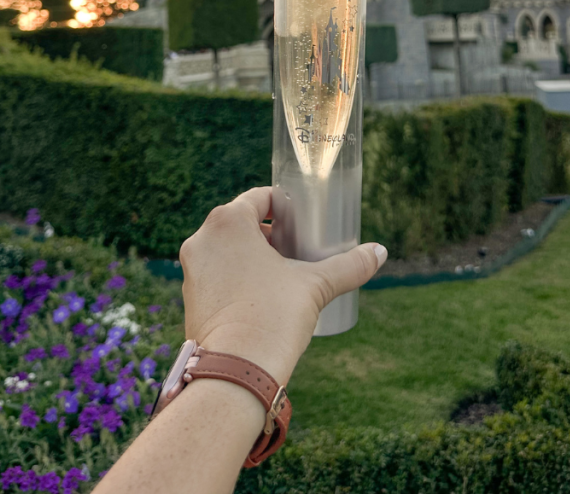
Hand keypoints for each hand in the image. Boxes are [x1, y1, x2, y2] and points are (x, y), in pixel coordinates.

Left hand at [180, 187, 386, 384]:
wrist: (235, 373)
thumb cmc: (273, 317)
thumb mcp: (315, 285)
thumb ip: (349, 265)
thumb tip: (380, 252)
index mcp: (227, 222)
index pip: (259, 197)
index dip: (284, 207)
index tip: (302, 222)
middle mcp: (202, 238)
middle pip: (241, 223)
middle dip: (269, 233)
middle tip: (296, 249)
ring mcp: (191, 269)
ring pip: (226, 249)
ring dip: (252, 255)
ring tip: (281, 274)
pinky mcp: (189, 297)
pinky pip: (216, 275)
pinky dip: (236, 277)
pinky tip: (260, 296)